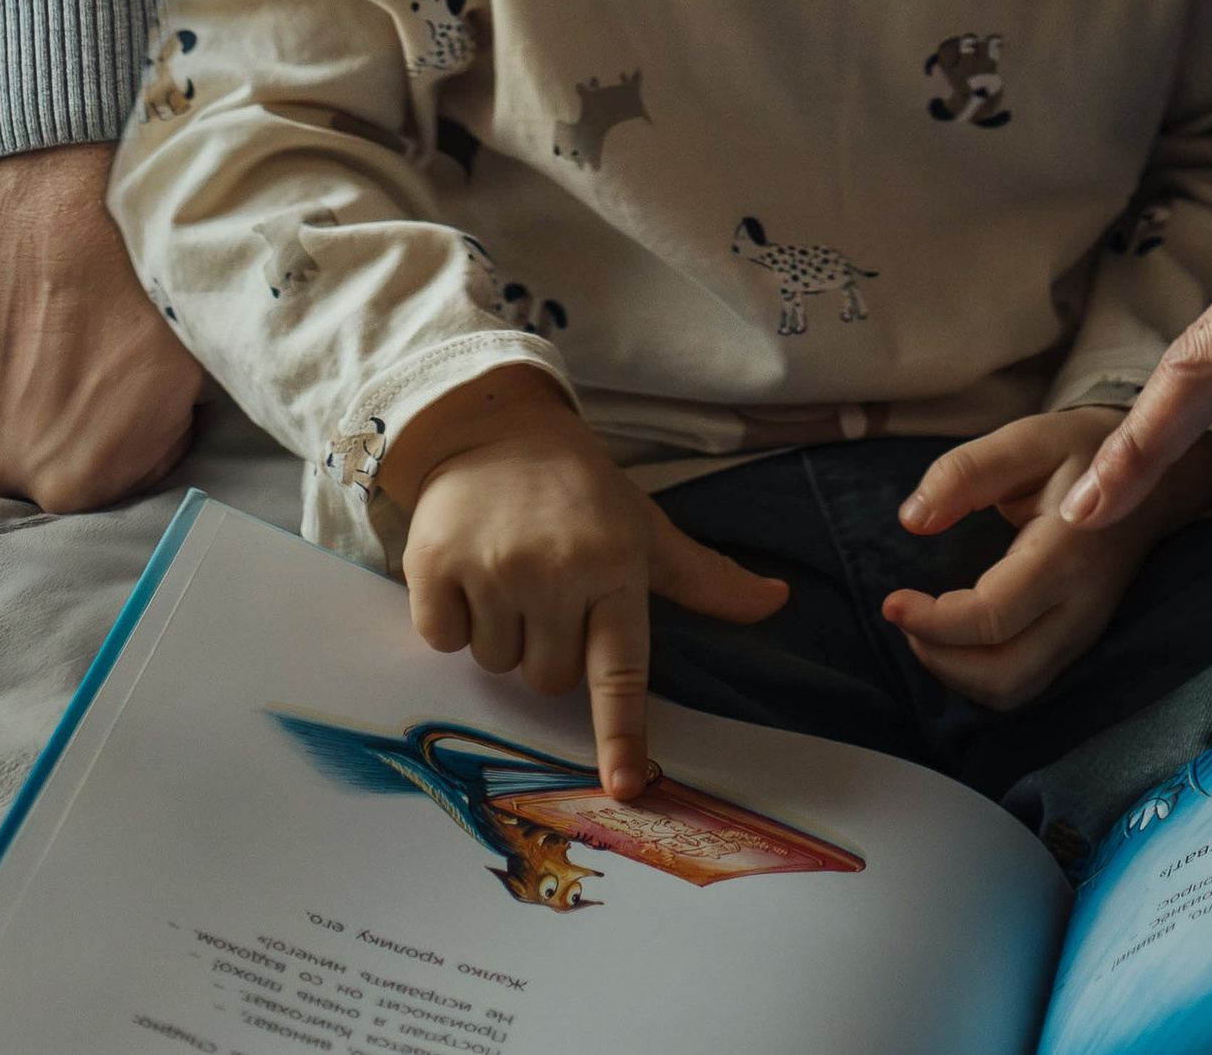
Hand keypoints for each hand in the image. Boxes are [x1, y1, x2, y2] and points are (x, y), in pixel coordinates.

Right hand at [0, 143, 203, 511]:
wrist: (62, 193)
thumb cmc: (137, 274)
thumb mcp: (194, 368)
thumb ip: (170, 430)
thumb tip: (171, 436)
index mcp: (77, 483)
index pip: (119, 479)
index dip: (140, 430)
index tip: (145, 387)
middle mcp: (2, 469)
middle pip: (48, 459)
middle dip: (76, 421)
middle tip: (97, 353)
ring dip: (22, 395)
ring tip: (53, 331)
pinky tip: (12, 318)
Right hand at [385, 366, 788, 799]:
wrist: (493, 427)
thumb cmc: (580, 489)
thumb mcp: (645, 527)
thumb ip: (705, 578)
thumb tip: (777, 602)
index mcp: (614, 564)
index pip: (620, 667)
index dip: (622, 731)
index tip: (624, 784)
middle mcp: (555, 570)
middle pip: (550, 679)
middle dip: (550, 647)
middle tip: (549, 586)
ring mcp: (492, 569)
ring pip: (497, 664)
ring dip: (501, 631)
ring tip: (509, 568)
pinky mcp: (434, 566)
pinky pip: (444, 640)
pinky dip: (451, 617)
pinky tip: (466, 566)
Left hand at [881, 406, 1211, 711]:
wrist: (1155, 479)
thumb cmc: (1082, 454)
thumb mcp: (1026, 441)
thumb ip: (965, 473)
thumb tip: (911, 520)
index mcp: (1066, 555)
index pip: (993, 618)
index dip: (934, 621)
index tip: (891, 600)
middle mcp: (1081, 608)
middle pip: (1004, 675)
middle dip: (940, 659)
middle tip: (905, 616)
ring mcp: (1085, 633)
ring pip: (1014, 690)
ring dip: (957, 674)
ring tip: (925, 628)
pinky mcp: (1080, 643)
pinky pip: (1026, 684)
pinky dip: (981, 676)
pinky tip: (957, 639)